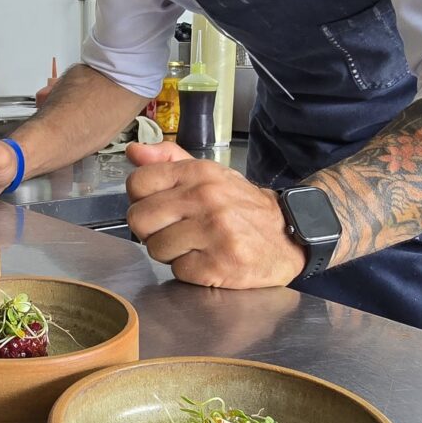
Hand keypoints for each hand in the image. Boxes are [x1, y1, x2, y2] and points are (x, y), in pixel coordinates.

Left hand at [125, 141, 304, 288]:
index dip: (140, 200)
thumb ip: (168, 159)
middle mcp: (205, 198)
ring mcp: (214, 231)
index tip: (156, 207)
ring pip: (155, 248)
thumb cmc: (240, 204)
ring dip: (170, 253)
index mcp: (198, 172)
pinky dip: (189, 271)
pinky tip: (207, 260)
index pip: (137, 183)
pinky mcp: (221, 264)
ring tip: (193, 246)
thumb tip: (133, 151)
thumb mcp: (208, 173)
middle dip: (150, 230)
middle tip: (171, 231)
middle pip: (139, 218)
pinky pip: (178, 271)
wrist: (288, 234)